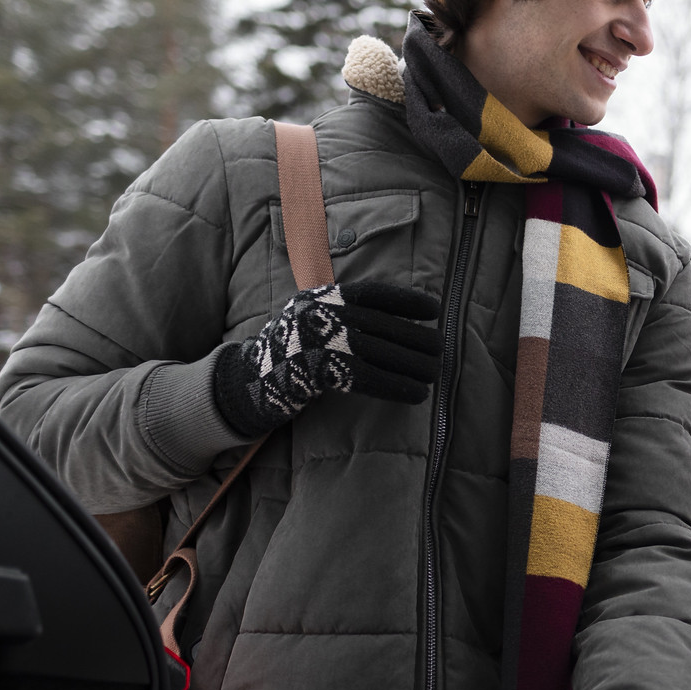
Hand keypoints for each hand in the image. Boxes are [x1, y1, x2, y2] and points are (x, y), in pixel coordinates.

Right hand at [212, 281, 440, 437]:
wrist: (248, 385)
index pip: (372, 293)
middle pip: (381, 325)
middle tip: (442, 350)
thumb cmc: (292, 357)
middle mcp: (320, 314)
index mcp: (322, 298)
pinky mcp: (316, 370)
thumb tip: (396, 322)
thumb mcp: (314, 323)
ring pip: (379, 350)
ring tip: (435, 374)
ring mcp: (316, 341)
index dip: (405, 300)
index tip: (434, 308)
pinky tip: (417, 395)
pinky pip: (367, 377)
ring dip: (413, 364)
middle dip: (416, 338)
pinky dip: (396, 386)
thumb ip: (344, 316)